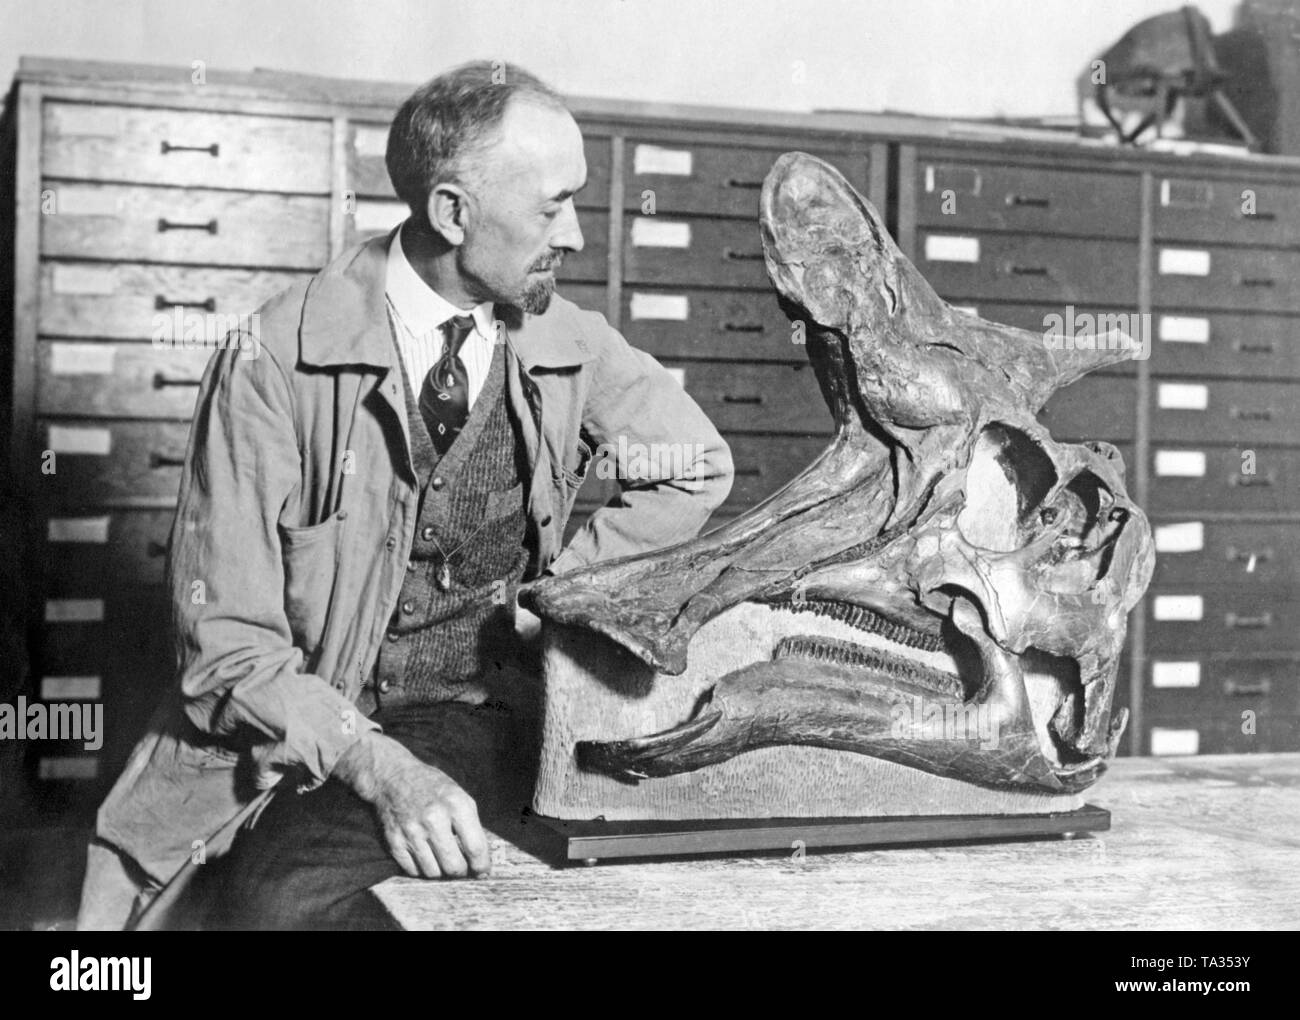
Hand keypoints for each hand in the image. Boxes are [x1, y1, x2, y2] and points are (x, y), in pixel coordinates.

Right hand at [332, 733, 491, 878]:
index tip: (483, 872)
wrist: (394, 777)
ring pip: (433, 873)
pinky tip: (424, 854)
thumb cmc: (432, 788)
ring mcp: (412, 831)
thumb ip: (472, 826)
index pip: (475, 847)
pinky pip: (413, 871)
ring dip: (440, 870)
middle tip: (462, 868)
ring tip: (441, 857)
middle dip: (461, 872)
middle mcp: (434, 818)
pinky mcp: (394, 841)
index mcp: (456, 804)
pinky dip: (421, 867)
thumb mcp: (460, 796)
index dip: (482, 865)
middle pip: (454, 866)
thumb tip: (481, 860)